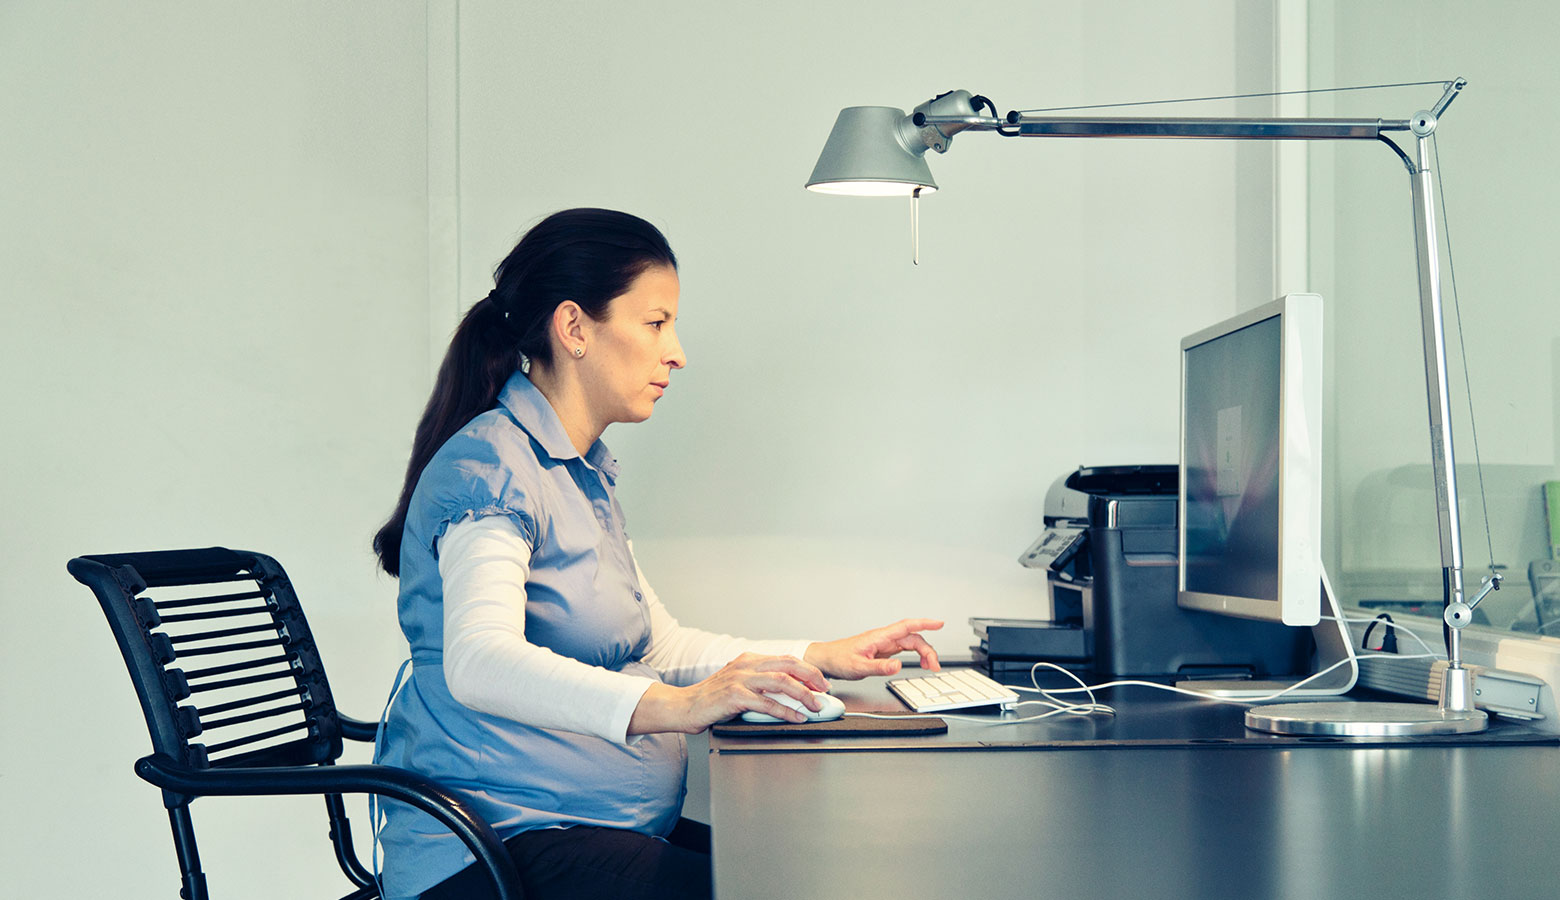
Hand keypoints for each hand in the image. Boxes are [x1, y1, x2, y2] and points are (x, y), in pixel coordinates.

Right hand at [627, 652, 828, 734]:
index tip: (821, 682)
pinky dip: (785, 711)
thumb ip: (760, 686)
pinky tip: (795, 718)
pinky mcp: (734, 697)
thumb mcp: (738, 685)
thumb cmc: (711, 700)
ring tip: (814, 707)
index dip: (808, 670)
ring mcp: (740, 679)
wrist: (683, 706)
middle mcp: (746, 665)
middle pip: (788, 665)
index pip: (786, 659)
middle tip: (825, 692)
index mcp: (748, 660)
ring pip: (781, 682)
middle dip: (812, 678)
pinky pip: (766, 703)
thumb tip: (789, 695)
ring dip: (803, 695)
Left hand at [803, 618, 943, 678]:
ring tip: (930, 666)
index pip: (906, 626)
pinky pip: (905, 649)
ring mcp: (885, 643)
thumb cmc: (840, 659)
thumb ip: (879, 667)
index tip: (939, 623)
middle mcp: (884, 638)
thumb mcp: (858, 667)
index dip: (924, 623)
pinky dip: (916, 655)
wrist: (828, 659)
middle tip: (935, 666)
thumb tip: (898, 665)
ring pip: (911, 643)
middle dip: (928, 650)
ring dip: (924, 653)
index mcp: (879, 637)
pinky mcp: (884, 650)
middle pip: (913, 638)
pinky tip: (919, 663)